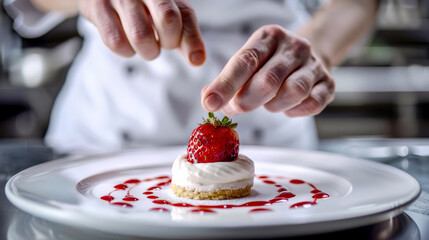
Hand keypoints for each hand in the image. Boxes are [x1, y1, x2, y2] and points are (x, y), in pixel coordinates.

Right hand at [78, 0, 204, 64]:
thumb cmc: (142, 6)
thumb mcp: (167, 13)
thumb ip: (184, 34)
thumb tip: (197, 59)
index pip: (185, 14)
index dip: (192, 40)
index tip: (195, 59)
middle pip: (168, 19)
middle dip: (169, 42)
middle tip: (162, 44)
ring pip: (141, 35)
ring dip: (147, 51)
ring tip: (146, 47)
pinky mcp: (97, 8)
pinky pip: (116, 42)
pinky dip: (126, 51)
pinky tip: (127, 44)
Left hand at [201, 24, 334, 116]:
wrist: (306, 58)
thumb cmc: (269, 64)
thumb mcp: (247, 63)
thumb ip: (227, 81)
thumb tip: (209, 99)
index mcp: (268, 37)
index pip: (245, 61)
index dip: (225, 85)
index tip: (209, 103)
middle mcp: (294, 46)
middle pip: (269, 80)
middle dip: (247, 100)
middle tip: (238, 108)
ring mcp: (313, 64)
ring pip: (293, 92)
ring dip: (273, 105)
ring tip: (267, 103)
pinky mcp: (328, 83)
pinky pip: (312, 103)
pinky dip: (295, 111)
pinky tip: (287, 107)